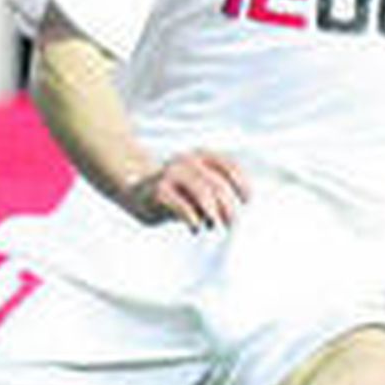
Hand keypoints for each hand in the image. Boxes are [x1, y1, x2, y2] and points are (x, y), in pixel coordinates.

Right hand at [123, 149, 249, 231]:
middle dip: (228, 208)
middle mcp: (186, 161)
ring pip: (202, 194)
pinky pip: (183, 207)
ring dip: (213, 214)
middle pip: (217, 185)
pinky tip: (196, 228)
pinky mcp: (159, 191)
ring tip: (214, 226)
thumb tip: (236, 214)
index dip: (242, 184)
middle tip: (232, 224)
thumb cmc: (176, 192)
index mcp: (200, 156)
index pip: (228, 166)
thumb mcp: (198, 186)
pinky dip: (194, 220)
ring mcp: (171, 174)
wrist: (137, 191)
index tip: (247, 201)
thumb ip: (216, 192)